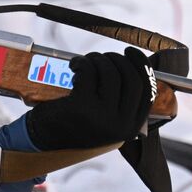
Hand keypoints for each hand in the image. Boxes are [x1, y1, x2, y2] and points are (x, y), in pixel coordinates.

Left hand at [25, 48, 155, 150]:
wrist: (44, 139)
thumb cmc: (75, 123)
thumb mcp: (105, 119)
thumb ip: (121, 101)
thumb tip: (131, 64)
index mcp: (131, 127)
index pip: (147, 90)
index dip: (141, 66)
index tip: (130, 51)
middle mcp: (121, 125)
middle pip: (131, 78)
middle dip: (117, 60)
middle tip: (101, 57)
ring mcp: (103, 117)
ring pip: (110, 73)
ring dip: (97, 59)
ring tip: (85, 62)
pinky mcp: (82, 107)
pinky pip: (89, 72)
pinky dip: (82, 63)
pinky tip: (74, 66)